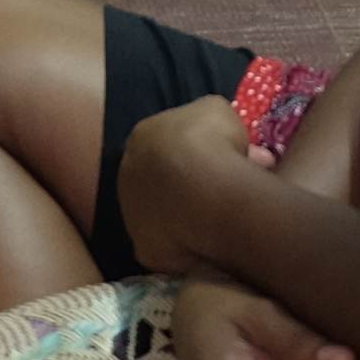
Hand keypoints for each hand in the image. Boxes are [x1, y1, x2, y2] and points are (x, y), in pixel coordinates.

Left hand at [110, 91, 264, 275]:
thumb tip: (231, 143)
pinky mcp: (145, 249)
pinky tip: (213, 244)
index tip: (226, 161)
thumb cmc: (209, 141)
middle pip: (165, 182)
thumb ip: (213, 122)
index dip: (200, 153)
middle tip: (228, 191)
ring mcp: (132, 216)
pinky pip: (170, 249)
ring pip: (166, 217)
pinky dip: (190, 247)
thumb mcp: (216, 110)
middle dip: (195, 184)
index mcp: (142, 138)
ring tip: (224, 218)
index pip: (168, 146)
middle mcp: (129, 176)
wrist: (202, 188)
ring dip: (191, 217)